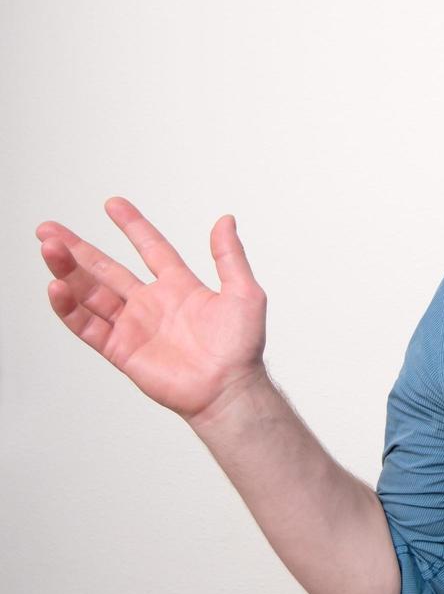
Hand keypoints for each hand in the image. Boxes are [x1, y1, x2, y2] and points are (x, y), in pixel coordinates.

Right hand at [36, 198, 267, 421]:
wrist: (228, 388)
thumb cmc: (241, 348)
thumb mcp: (244, 293)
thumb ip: (230, 256)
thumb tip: (226, 220)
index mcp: (180, 286)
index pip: (150, 248)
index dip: (132, 226)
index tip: (113, 204)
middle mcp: (152, 303)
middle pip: (107, 268)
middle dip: (78, 248)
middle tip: (50, 229)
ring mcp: (134, 325)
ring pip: (91, 293)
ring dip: (68, 271)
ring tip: (49, 248)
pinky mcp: (121, 349)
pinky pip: (88, 325)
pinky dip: (70, 308)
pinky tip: (57, 287)